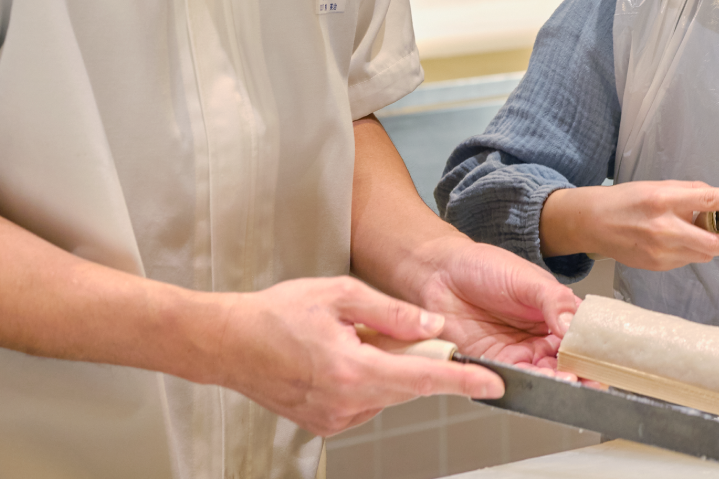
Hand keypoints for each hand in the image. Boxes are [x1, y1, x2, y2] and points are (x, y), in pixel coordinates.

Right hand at [213, 276, 507, 437]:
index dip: (462, 381)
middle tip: (401, 331)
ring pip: (386, 394)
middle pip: (407, 385)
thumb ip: (392, 312)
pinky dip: (366, 380)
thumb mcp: (339, 295)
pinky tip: (340, 359)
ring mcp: (333, 418)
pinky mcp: (325, 424)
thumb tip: (433, 325)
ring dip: (386, 369)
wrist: (227, 343)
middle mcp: (344, 401)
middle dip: (417, 359)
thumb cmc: (274, 314)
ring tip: (351, 340)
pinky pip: (365, 402)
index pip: (422, 377)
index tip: (492, 385)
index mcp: (351, 368)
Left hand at [411, 237, 581, 371]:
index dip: (594, 348)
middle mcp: (540, 336)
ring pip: (546, 375)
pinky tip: (541, 381)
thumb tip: (573, 325)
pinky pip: (517, 380)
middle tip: (590, 375)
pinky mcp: (494, 364)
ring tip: (569, 380)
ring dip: (559, 382)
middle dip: (581, 372)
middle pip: (568, 362)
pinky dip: (531, 384)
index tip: (604, 356)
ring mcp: (518, 352)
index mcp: (555, 313)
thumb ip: (553, 300)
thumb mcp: (527, 278)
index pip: (582, 336)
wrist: (439, 273)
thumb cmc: (482, 267)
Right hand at [540, 180, 718, 269]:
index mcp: (664, 200)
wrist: (593, 223)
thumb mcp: (658, 185)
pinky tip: (671, 242)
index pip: (708, 201)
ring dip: (706, 245)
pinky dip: (688, 252)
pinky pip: (686, 261)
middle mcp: (664, 228)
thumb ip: (688, 193)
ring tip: (690, 232)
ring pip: (702, 255)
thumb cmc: (627, 200)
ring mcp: (660, 252)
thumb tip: (715, 201)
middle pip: (713, 243)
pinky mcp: (657, 266)